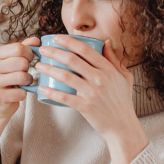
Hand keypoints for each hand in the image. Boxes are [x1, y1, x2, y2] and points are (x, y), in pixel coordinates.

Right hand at [0, 36, 40, 120]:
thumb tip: (36, 40)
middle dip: (28, 69)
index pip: (18, 48)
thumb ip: (24, 48)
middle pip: (22, 62)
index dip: (29, 54)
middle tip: (25, 72)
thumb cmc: (7, 78)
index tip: (29, 59)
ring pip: (22, 77)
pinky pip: (21, 93)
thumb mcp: (12, 60)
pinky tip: (18, 93)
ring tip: (24, 82)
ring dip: (28, 81)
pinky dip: (24, 94)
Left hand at [35, 36, 147, 163]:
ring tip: (39, 66)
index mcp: (108, 69)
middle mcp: (100, 79)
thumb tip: (106, 41)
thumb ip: (114, 59)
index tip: (57, 37)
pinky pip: (64, 97)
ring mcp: (92, 93)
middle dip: (54, 52)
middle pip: (72, 60)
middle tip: (43, 50)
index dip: (69, 41)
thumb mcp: (124, 77)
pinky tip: (42, 88)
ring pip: (66, 76)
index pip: (86, 50)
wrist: (123, 126)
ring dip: (49, 69)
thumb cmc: (122, 100)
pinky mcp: (85, 107)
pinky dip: (51, 92)